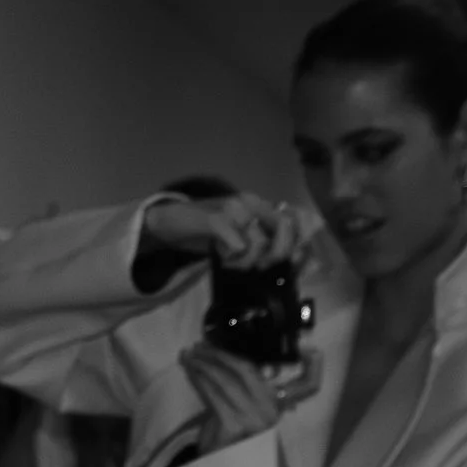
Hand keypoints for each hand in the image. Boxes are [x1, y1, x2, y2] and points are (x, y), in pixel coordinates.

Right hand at [141, 190, 302, 269]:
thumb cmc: (205, 232)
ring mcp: (232, 208)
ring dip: (247, 261)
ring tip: (232, 261)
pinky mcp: (213, 219)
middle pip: (284, 228)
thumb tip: (299, 259)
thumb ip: (263, 240)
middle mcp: (250, 201)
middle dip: (276, 254)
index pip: (293, 220)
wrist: (167, 221)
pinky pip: (237, 243)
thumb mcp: (239, 234)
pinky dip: (234, 255)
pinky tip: (224, 257)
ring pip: (259, 241)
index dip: (298, 243)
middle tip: (258, 264)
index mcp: (258, 204)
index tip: (291, 263)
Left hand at [182, 345, 317, 454]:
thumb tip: (230, 359)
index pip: (309, 386)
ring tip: (190, 355)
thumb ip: (249, 390)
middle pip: (248, 371)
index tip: (309, 349)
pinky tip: (190, 370)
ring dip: (204, 363)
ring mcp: (254, 419)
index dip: (315, 367)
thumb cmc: (233, 437)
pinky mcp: (233, 425)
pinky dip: (199, 378)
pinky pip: (213, 392)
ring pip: (226, 379)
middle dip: (221, 354)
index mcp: (279, 406)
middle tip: (201, 345)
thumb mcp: (247, 412)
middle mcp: (271, 412)